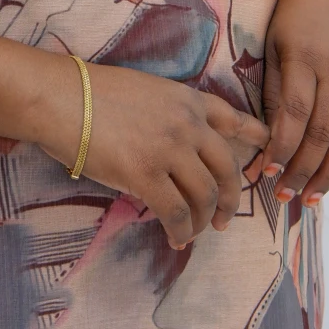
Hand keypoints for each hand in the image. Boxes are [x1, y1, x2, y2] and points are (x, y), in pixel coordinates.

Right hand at [37, 62, 268, 248]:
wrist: (60, 97)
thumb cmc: (89, 91)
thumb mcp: (144, 90)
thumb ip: (168, 115)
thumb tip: (174, 151)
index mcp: (186, 98)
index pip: (232, 117)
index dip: (254, 136)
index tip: (267, 148)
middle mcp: (187, 123)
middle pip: (227, 167)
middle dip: (231, 198)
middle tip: (225, 217)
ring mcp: (169, 149)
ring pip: (205, 195)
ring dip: (204, 221)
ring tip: (194, 232)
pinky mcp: (146, 174)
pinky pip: (175, 212)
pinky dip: (180, 230)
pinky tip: (175, 237)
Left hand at [261, 0, 328, 205]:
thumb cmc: (294, 15)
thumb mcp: (273, 43)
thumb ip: (273, 89)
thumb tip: (267, 142)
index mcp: (304, 57)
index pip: (293, 115)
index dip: (280, 149)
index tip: (264, 174)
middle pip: (321, 133)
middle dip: (301, 170)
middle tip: (283, 196)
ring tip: (310, 198)